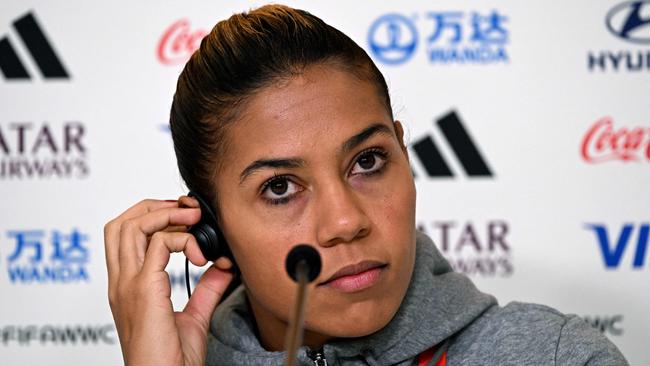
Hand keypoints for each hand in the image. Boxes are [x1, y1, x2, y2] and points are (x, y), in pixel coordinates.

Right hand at [104, 197, 233, 365]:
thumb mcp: (193, 317)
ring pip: (133, 226)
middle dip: (154, 206)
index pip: (124, 236)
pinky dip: (184, 239)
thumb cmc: (170, 361)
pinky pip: (160, 245)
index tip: (185, 218)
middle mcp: (121, 283)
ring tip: (194, 221)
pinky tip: (202, 255)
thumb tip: (221, 266)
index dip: (152, 216)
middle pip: (122, 223)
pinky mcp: (144, 290)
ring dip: (167, 214)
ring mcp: (129, 285)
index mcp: (127, 288)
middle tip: (186, 211)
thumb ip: (205, 289)